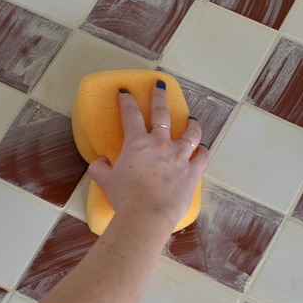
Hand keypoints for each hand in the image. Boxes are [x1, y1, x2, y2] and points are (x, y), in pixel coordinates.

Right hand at [86, 82, 209, 229]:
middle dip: (160, 97)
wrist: (147, 216)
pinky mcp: (192, 172)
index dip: (127, 101)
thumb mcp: (106, 181)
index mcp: (137, 143)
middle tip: (160, 86)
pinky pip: (203, 157)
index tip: (125, 93)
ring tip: (191, 120)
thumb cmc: (125, 199)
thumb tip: (99, 163)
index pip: (130, 114)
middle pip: (162, 113)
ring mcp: (179, 157)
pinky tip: (202, 149)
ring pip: (191, 134)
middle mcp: (160, 144)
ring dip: (191, 125)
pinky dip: (203, 152)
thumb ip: (101, 169)